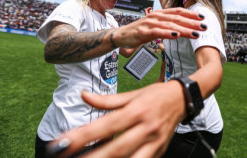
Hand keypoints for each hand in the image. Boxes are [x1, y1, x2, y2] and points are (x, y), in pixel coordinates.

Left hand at [47, 81, 185, 157]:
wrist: (184, 99)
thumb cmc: (156, 95)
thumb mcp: (133, 94)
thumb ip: (107, 100)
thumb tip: (84, 95)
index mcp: (136, 110)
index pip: (105, 124)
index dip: (82, 135)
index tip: (62, 143)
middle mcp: (145, 127)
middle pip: (116, 148)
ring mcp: (154, 142)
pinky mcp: (160, 151)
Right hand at [113, 7, 205, 47]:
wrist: (122, 35)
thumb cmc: (141, 31)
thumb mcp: (156, 27)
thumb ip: (168, 27)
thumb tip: (182, 30)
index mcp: (160, 13)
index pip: (178, 11)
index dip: (191, 14)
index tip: (203, 17)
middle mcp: (156, 16)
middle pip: (177, 18)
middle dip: (192, 22)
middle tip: (204, 26)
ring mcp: (150, 23)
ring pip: (170, 25)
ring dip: (184, 29)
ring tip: (195, 33)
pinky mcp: (144, 31)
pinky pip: (158, 32)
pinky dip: (168, 34)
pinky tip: (177, 36)